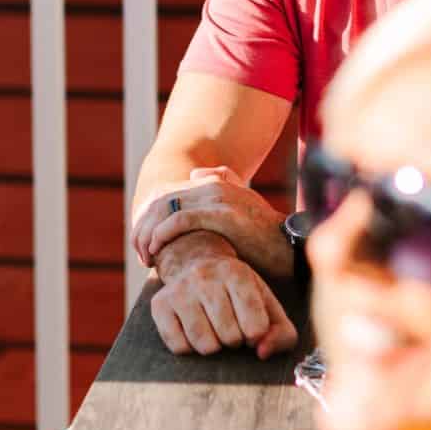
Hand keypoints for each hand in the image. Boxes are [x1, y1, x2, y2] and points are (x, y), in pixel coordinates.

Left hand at [133, 166, 296, 280]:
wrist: (290, 246)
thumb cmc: (264, 233)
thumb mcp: (243, 203)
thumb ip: (223, 182)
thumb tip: (194, 174)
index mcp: (214, 181)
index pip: (167, 194)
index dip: (150, 217)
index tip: (145, 242)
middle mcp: (213, 183)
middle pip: (162, 200)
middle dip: (144, 226)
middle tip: (140, 252)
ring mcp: (217, 196)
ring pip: (166, 210)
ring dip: (149, 233)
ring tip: (145, 255)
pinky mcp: (222, 214)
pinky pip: (180, 221)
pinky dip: (163, 235)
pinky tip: (157, 250)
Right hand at [148, 241, 298, 358]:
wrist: (197, 265)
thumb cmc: (239, 295)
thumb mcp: (268, 307)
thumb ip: (282, 334)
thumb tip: (261, 352)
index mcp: (237, 273)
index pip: (256, 327)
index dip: (255, 335)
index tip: (251, 326)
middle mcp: (205, 276)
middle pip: (230, 337)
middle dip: (234, 340)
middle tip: (229, 326)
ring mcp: (179, 289)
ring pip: (204, 345)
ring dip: (213, 347)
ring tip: (213, 330)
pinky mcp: (159, 304)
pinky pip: (178, 347)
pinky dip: (189, 348)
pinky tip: (193, 332)